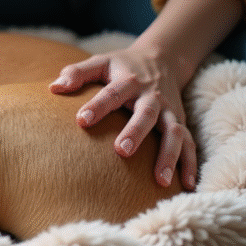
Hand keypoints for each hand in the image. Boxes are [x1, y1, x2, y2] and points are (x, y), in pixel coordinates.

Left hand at [50, 46, 197, 190]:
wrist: (161, 59)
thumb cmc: (122, 67)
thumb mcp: (100, 62)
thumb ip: (77, 73)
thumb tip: (54, 88)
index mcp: (129, 81)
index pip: (112, 93)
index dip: (97, 106)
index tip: (81, 121)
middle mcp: (152, 96)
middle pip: (147, 113)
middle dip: (136, 132)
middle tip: (122, 151)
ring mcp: (170, 111)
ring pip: (175, 132)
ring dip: (169, 156)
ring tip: (160, 181)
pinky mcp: (180, 122)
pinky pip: (190, 144)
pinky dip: (190, 164)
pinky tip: (187, 186)